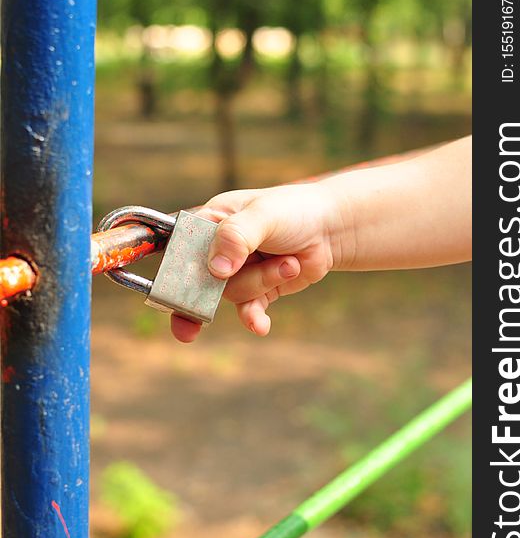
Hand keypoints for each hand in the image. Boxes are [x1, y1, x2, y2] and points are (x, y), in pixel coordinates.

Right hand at [171, 183, 339, 341]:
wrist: (329, 229)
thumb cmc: (293, 211)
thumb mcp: (263, 215)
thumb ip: (237, 236)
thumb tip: (217, 270)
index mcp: (210, 222)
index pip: (179, 246)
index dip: (174, 269)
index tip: (170, 292)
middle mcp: (218, 249)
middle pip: (201, 279)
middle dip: (209, 293)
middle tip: (202, 313)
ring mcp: (237, 272)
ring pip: (233, 293)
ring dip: (264, 281)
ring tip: (289, 262)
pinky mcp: (258, 290)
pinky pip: (248, 311)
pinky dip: (254, 318)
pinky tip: (261, 326)